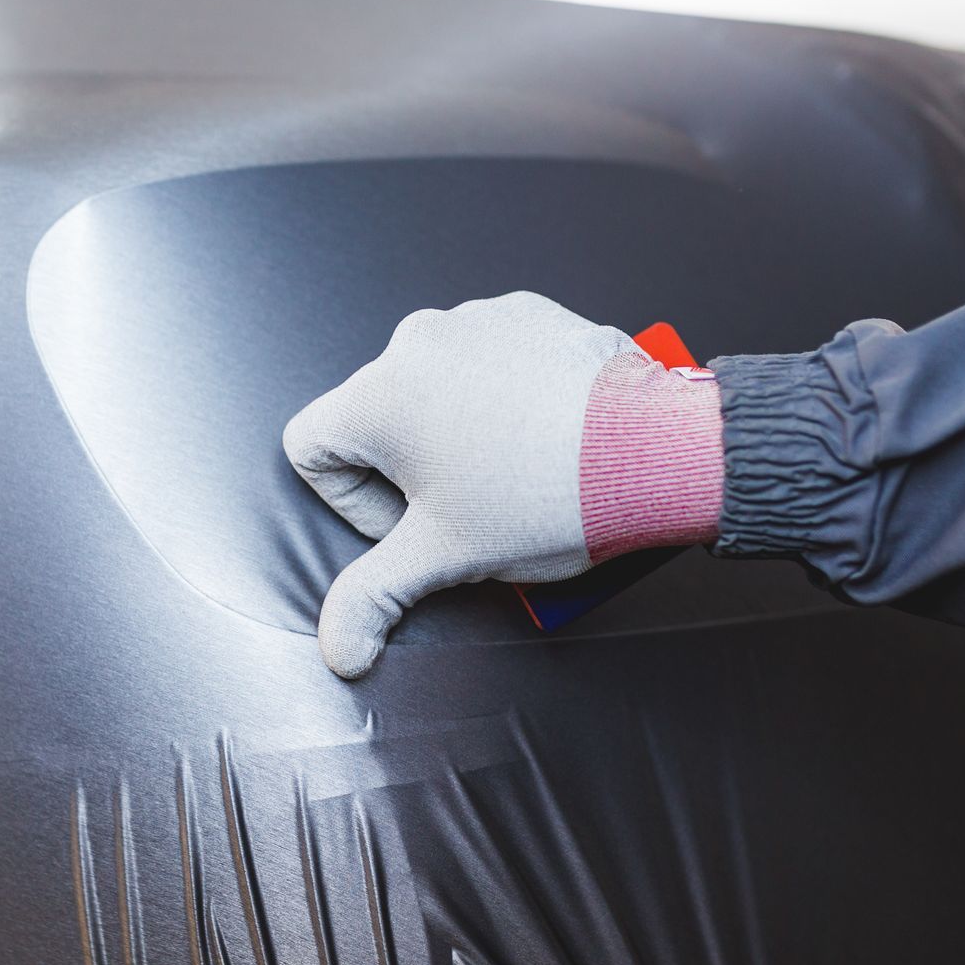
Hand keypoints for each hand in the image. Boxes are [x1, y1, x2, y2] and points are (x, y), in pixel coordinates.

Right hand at [283, 292, 637, 677]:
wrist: (652, 452)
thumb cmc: (548, 499)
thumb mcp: (446, 556)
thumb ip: (375, 597)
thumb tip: (339, 648)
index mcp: (377, 398)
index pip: (312, 448)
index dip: (353, 502)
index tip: (412, 523)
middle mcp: (416, 343)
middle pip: (378, 419)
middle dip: (416, 470)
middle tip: (474, 509)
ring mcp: (475, 321)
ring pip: (436, 388)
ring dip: (459, 431)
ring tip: (516, 475)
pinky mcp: (527, 315)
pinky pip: (490, 359)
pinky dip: (505, 397)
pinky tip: (543, 439)